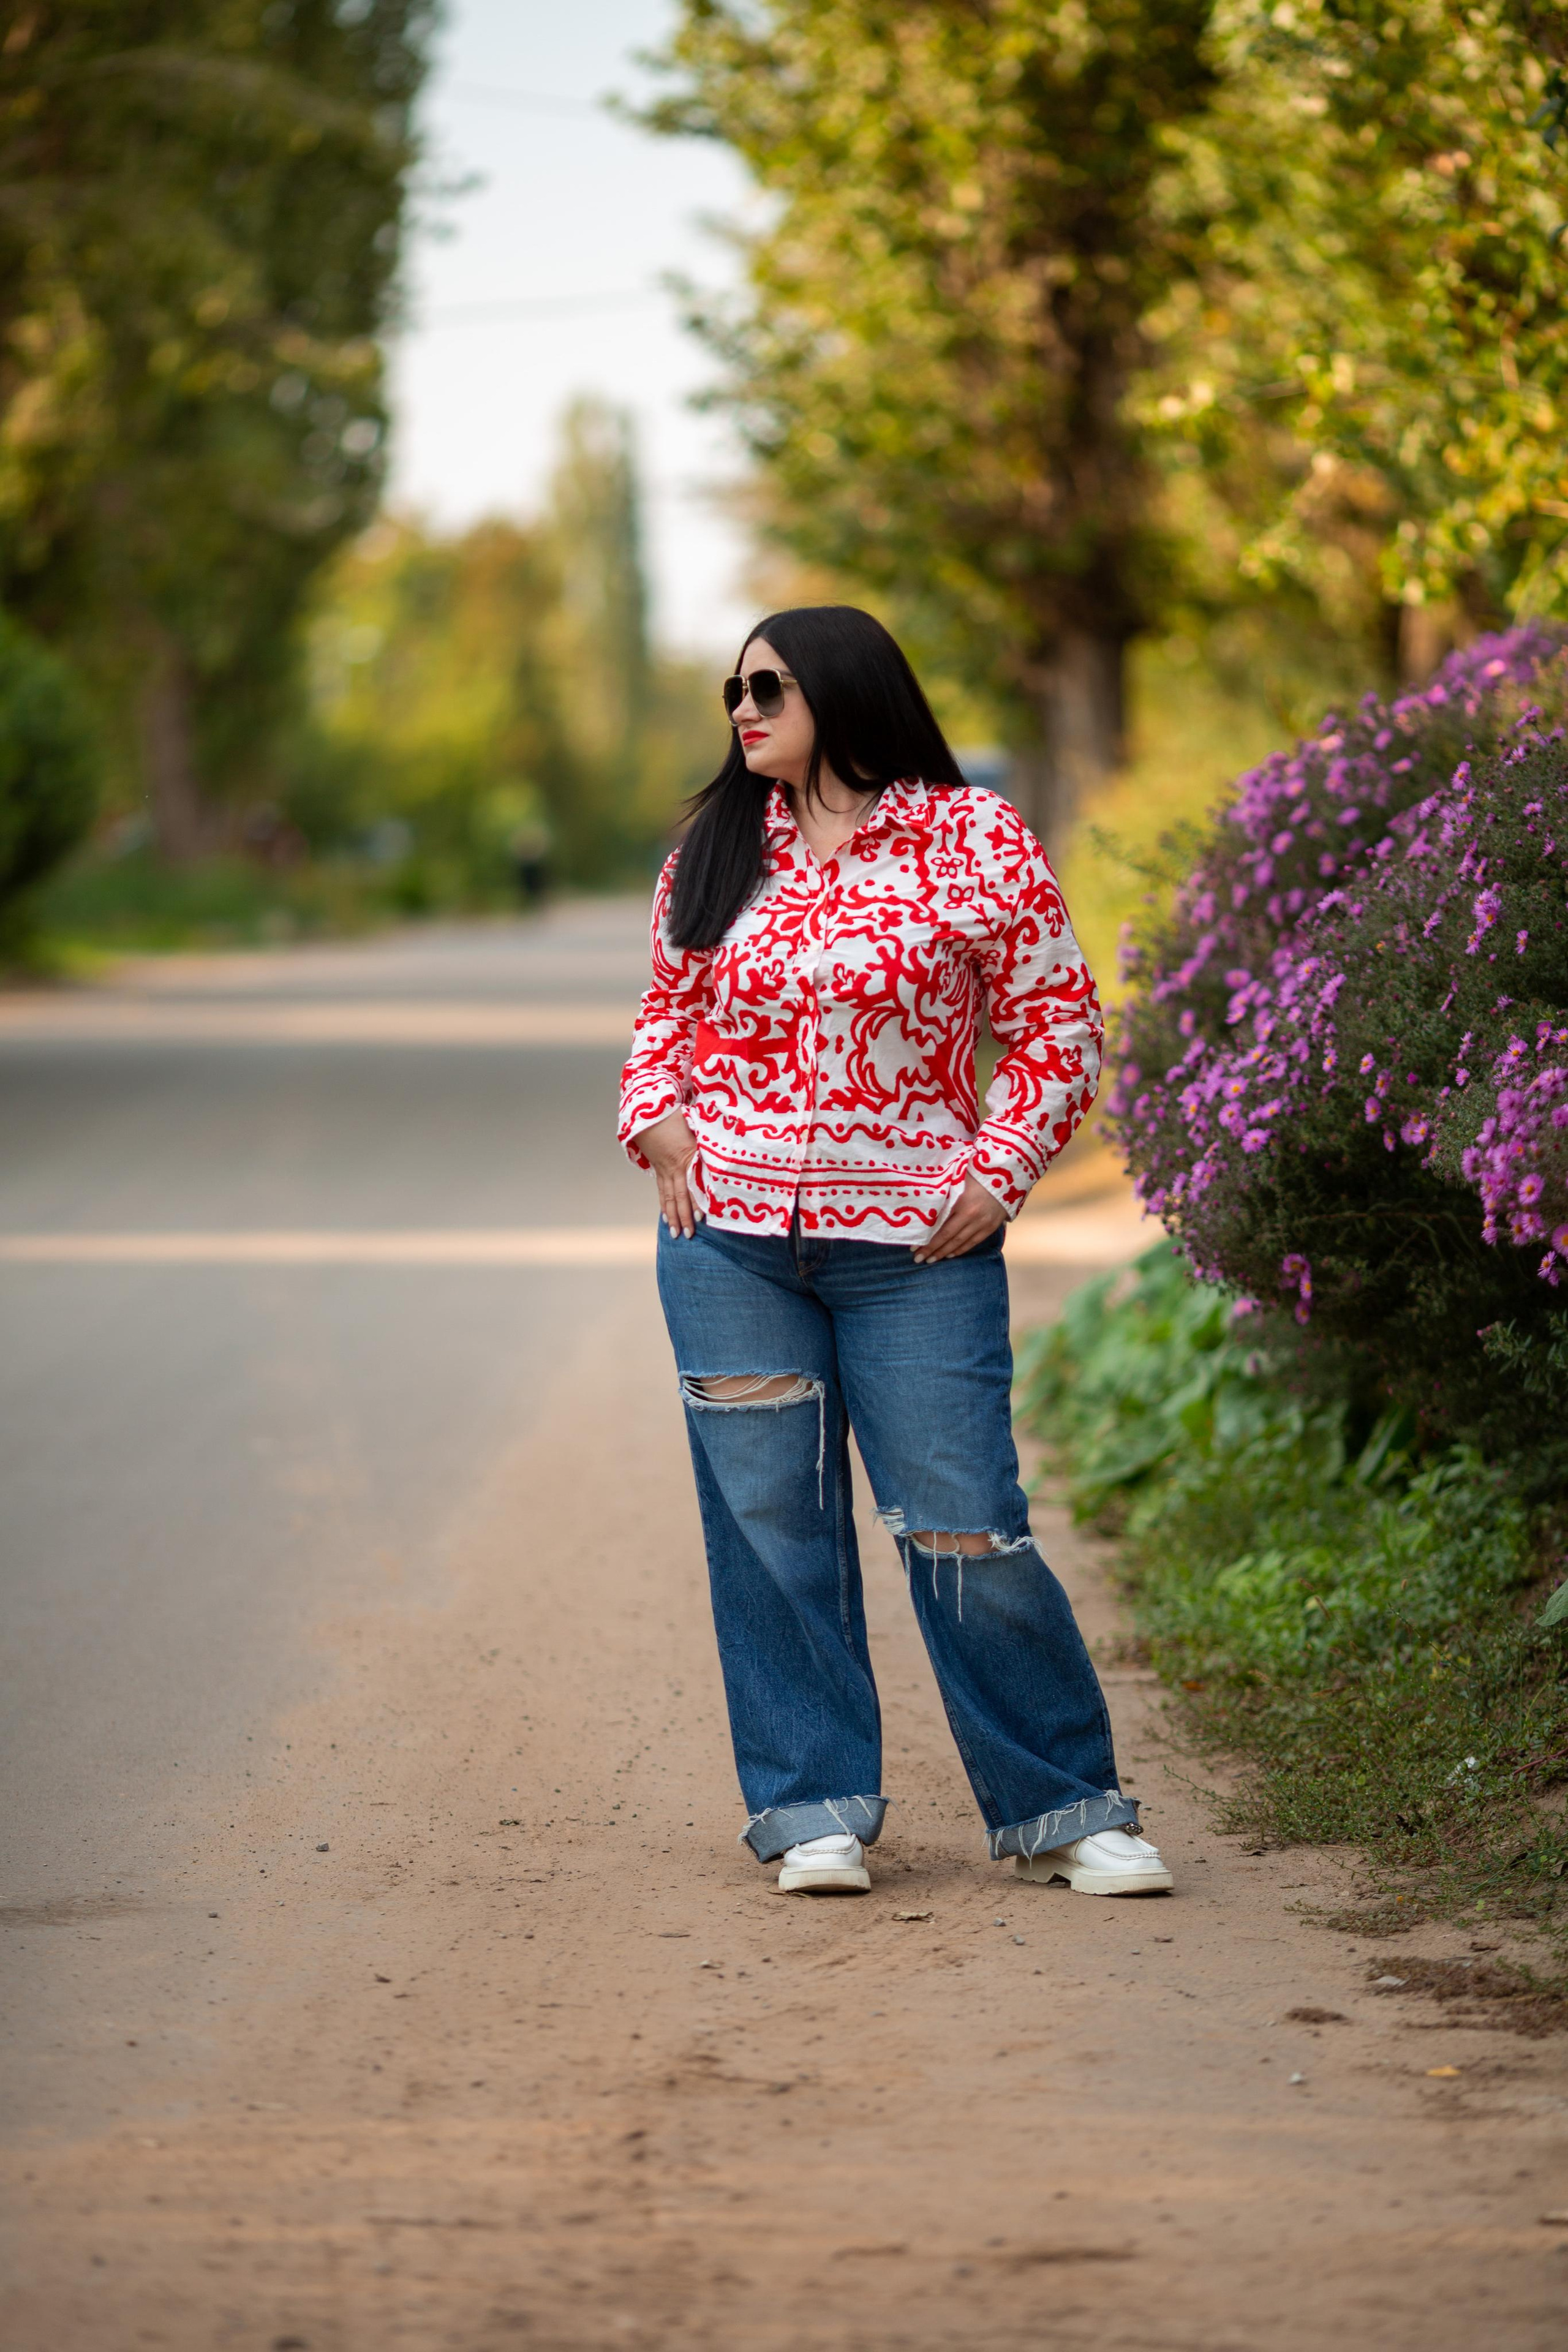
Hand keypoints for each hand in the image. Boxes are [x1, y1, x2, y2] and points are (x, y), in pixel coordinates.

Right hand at [634, 1111, 701, 1237]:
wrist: (648, 1111)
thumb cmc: (675, 1116)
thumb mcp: (696, 1125)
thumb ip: (708, 1141)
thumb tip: (724, 1151)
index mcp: (687, 1155)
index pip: (693, 1183)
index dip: (696, 1201)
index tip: (701, 1217)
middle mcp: (675, 1166)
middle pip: (680, 1195)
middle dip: (684, 1216)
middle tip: (689, 1235)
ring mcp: (664, 1169)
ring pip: (669, 1197)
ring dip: (673, 1216)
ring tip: (676, 1234)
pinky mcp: (658, 1169)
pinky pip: (661, 1191)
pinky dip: (664, 1205)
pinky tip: (666, 1218)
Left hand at [911, 1175, 1007, 1263]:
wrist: (1008, 1173)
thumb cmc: (978, 1172)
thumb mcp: (958, 1180)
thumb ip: (945, 1195)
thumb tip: (927, 1209)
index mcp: (964, 1206)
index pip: (943, 1231)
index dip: (929, 1242)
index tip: (914, 1250)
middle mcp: (974, 1219)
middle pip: (950, 1240)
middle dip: (933, 1251)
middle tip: (918, 1259)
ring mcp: (984, 1224)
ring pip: (962, 1244)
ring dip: (945, 1253)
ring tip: (932, 1260)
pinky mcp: (992, 1226)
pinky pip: (975, 1242)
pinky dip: (962, 1250)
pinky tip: (951, 1254)